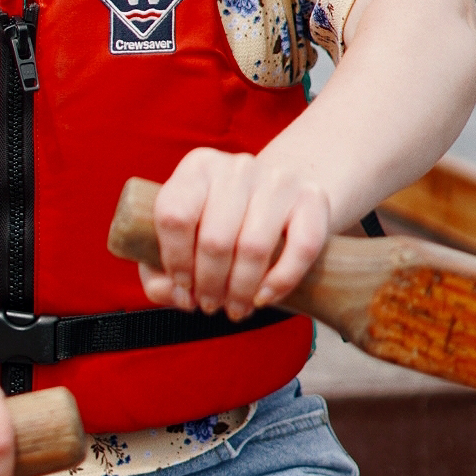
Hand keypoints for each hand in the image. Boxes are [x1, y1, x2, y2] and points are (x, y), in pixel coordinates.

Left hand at [139, 147, 330, 320]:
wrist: (282, 194)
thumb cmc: (224, 221)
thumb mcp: (188, 234)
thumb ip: (162, 269)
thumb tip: (167, 292)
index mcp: (197, 167)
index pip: (174, 215)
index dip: (174, 260)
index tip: (183, 286)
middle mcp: (237, 167)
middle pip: (214, 238)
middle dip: (210, 285)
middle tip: (211, 305)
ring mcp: (278, 180)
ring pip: (254, 247)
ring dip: (241, 290)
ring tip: (236, 308)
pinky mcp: (313, 198)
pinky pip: (301, 248)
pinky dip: (281, 281)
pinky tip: (265, 297)